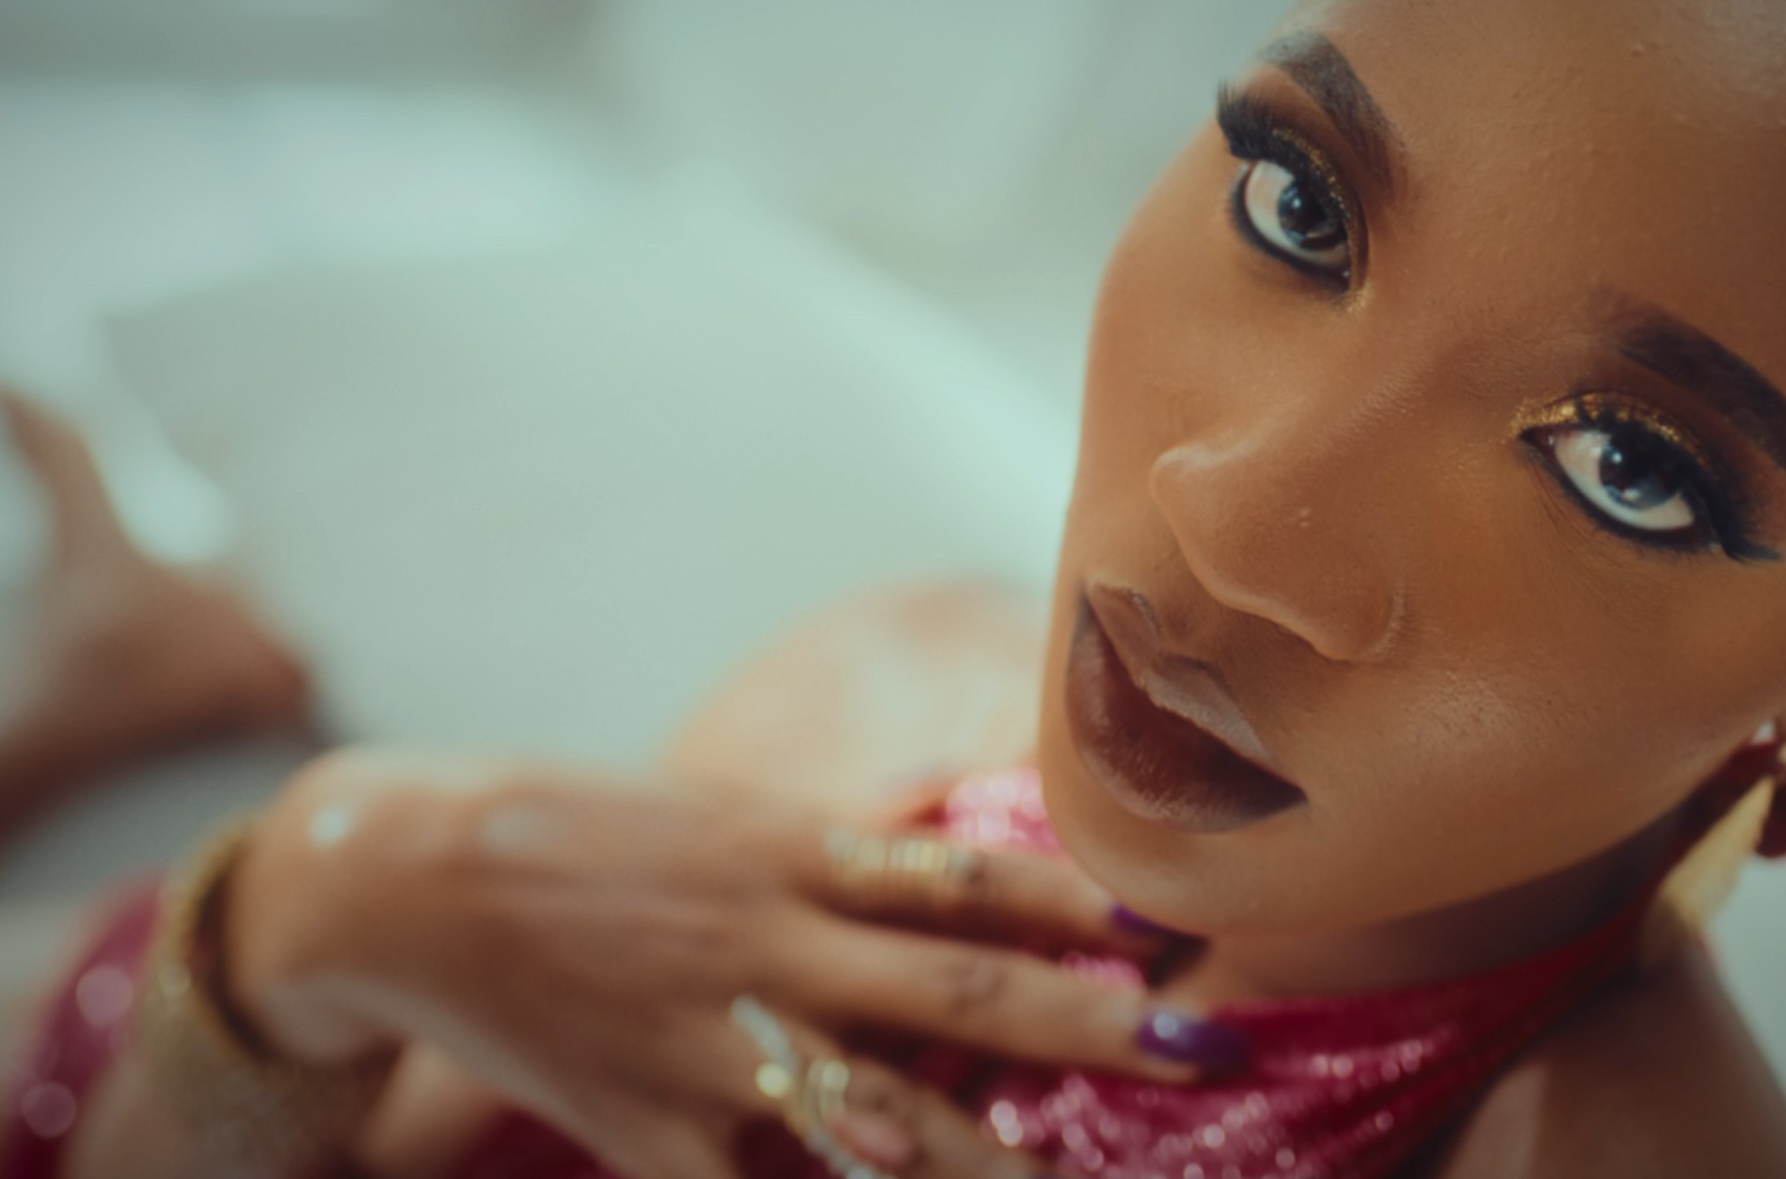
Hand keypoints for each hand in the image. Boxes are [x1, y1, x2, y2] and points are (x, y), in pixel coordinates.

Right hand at [222, 750, 1230, 1178]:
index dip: (1078, 896)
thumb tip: (948, 868)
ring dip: (997, 1161)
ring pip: (886, 1114)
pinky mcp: (653, 1130)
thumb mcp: (719, 816)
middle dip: (1094, 1023)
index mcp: (795, 852)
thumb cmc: (576, 832)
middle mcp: (775, 944)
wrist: (405, 879)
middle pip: (964, 990)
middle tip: (1206, 1041)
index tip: (1171, 917)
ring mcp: (717, 1043)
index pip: (968, 875)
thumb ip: (832, 855)